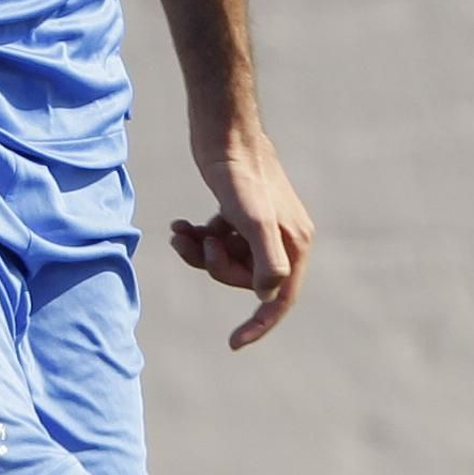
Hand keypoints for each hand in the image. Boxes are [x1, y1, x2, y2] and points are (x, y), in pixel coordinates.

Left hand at [170, 132, 313, 351]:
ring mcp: (258, 226)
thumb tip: (267, 294)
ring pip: (226, 259)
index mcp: (294, 243)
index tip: (233, 343)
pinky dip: (196, 237)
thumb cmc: (239, 173)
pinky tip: (179, 226)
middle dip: (216, 268)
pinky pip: (217, 241)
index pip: (280, 297)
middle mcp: (282, 237)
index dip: (259, 324)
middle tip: (199, 244)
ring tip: (179, 234)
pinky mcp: (237, 213)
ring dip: (199, 252)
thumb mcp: (254, 219)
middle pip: (246, 278)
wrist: (222, 130)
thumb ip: (267, 259)